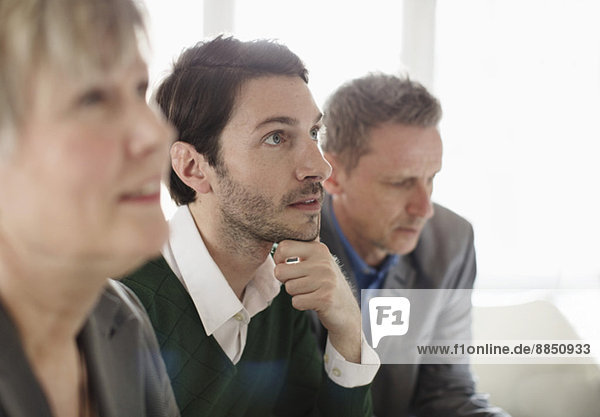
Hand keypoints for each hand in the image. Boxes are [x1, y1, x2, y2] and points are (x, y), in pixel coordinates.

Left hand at [273, 239, 361, 362]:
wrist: (346, 310)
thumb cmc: (324, 283)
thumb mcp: (317, 261)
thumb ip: (300, 250)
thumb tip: (276, 246)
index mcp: (319, 249)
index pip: (284, 246)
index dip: (278, 259)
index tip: (285, 265)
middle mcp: (323, 262)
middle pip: (281, 270)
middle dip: (285, 280)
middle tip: (298, 282)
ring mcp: (326, 280)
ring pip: (289, 288)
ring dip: (295, 293)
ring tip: (310, 292)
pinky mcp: (325, 298)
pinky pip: (296, 302)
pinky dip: (301, 304)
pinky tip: (313, 302)